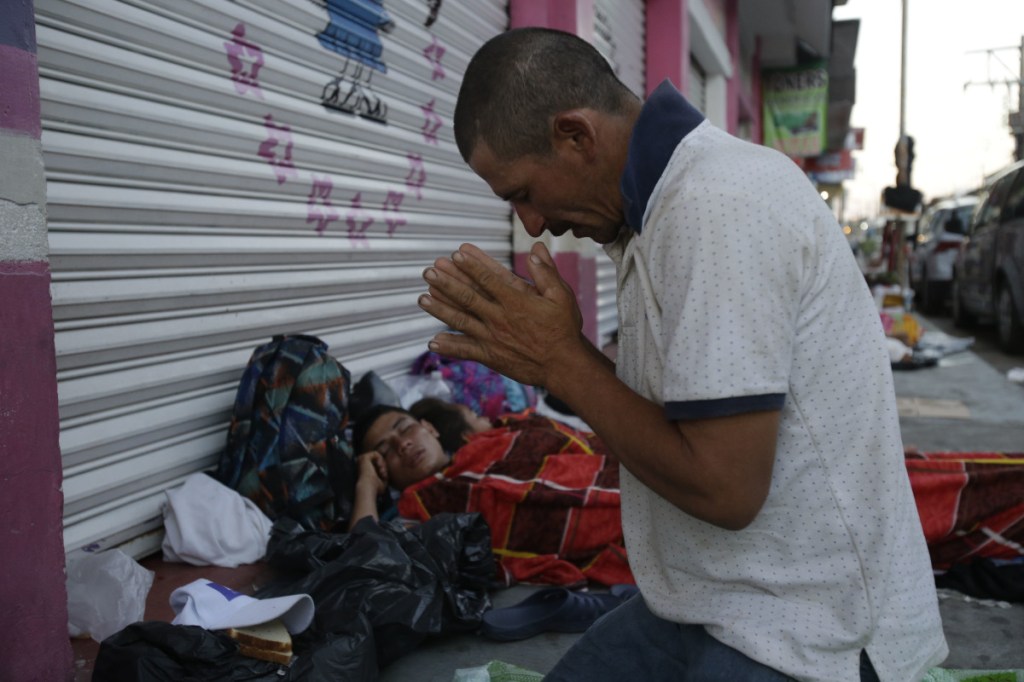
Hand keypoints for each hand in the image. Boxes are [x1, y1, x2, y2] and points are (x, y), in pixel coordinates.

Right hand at [356, 451, 387, 495]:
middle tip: (384, 474)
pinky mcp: (364, 457)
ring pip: (377, 457)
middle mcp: (361, 464)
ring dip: (382, 463)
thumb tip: (387, 474)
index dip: (383, 469)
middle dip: (383, 466)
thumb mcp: (382, 481)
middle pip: (377, 460)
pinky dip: (380, 459)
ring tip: (382, 471)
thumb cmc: (374, 488)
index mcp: (364, 470)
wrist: (368, 487)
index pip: (377, 465)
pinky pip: (376, 453)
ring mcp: (362, 460)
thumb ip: (383, 476)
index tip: (384, 476)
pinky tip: (380, 467)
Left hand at [418, 242, 584, 388]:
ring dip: (440, 309)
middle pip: (468, 297)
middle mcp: (500, 318)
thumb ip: (546, 271)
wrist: (563, 365)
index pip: (489, 278)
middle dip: (446, 283)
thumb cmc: (564, 328)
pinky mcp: (491, 356)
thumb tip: (537, 247)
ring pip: (461, 321)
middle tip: (428, 272)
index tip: (455, 254)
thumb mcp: (562, 295)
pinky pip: (466, 350)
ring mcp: (493, 338)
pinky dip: (450, 346)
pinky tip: (433, 341)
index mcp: (516, 300)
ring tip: (422, 298)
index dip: (471, 265)